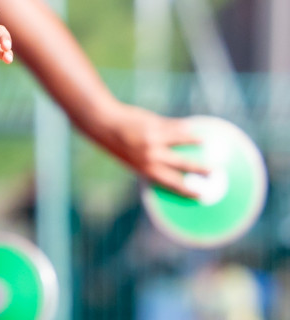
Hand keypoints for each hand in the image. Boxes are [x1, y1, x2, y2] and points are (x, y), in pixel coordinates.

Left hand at [90, 102, 208, 197]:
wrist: (103, 123)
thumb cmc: (118, 143)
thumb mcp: (131, 159)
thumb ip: (149, 164)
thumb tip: (167, 170)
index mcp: (145, 169)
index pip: (171, 184)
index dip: (187, 191)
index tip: (201, 196)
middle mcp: (151, 156)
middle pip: (182, 165)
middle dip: (200, 169)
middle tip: (216, 172)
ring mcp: (154, 139)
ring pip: (182, 141)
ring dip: (196, 141)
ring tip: (206, 142)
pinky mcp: (155, 124)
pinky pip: (175, 126)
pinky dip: (186, 128)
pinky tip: (194, 128)